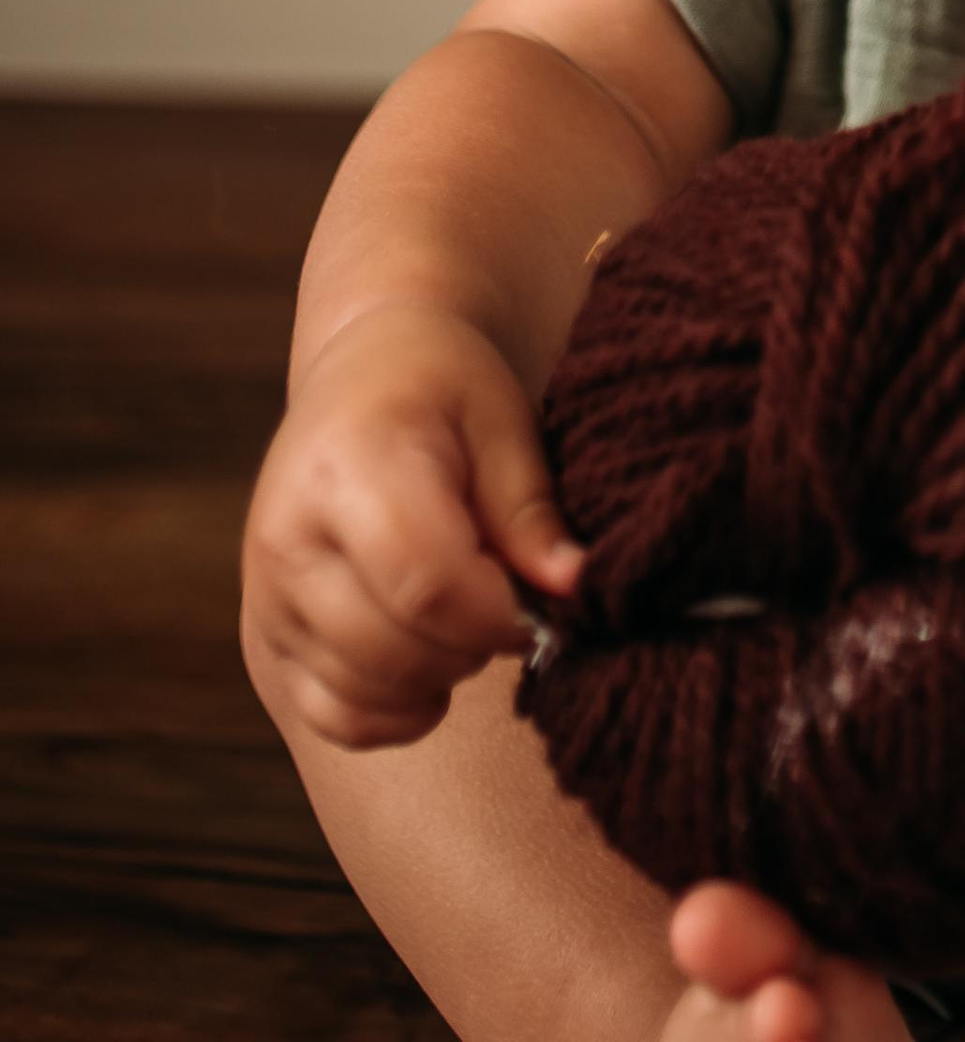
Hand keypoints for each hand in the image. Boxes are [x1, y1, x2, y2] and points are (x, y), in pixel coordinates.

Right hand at [240, 299, 584, 750]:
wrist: (359, 375)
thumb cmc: (438, 387)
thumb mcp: (500, 417)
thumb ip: (531, 508)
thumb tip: (571, 588)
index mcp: (345, 467)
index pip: (425, 582)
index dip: (497, 613)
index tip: (540, 600)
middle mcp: (287, 539)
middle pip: (393, 649)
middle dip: (473, 645)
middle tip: (507, 600)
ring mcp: (266, 597)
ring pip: (362, 694)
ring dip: (437, 677)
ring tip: (466, 612)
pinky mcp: (265, 639)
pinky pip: (333, 717)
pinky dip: (394, 712)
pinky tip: (430, 662)